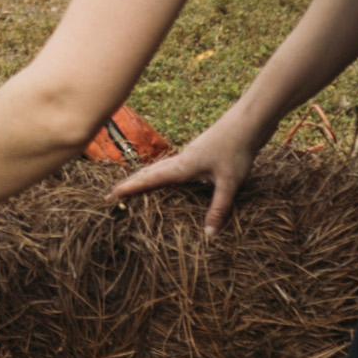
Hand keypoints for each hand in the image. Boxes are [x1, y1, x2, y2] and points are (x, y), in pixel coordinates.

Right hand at [108, 114, 261, 232]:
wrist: (248, 123)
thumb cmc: (237, 150)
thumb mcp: (229, 183)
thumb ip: (218, 208)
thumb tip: (209, 235)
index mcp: (182, 166)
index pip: (149, 179)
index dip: (129, 188)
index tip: (109, 196)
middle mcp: (181, 159)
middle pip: (149, 172)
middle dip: (131, 183)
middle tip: (112, 194)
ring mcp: (190, 154)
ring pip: (160, 168)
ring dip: (145, 177)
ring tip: (133, 186)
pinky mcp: (200, 153)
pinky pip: (173, 166)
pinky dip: (161, 173)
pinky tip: (170, 177)